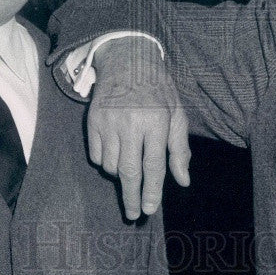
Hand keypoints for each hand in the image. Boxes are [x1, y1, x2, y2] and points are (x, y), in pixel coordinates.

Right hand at [86, 36, 190, 219]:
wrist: (127, 60)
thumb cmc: (157, 89)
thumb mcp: (176, 113)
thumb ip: (179, 149)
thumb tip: (183, 180)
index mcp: (156, 121)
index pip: (154, 164)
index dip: (152, 190)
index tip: (149, 209)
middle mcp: (131, 122)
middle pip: (129, 171)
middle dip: (132, 196)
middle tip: (133, 214)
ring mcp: (109, 122)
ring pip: (111, 166)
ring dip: (120, 175)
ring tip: (130, 168)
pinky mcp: (92, 121)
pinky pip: (96, 155)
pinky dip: (105, 161)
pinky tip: (116, 153)